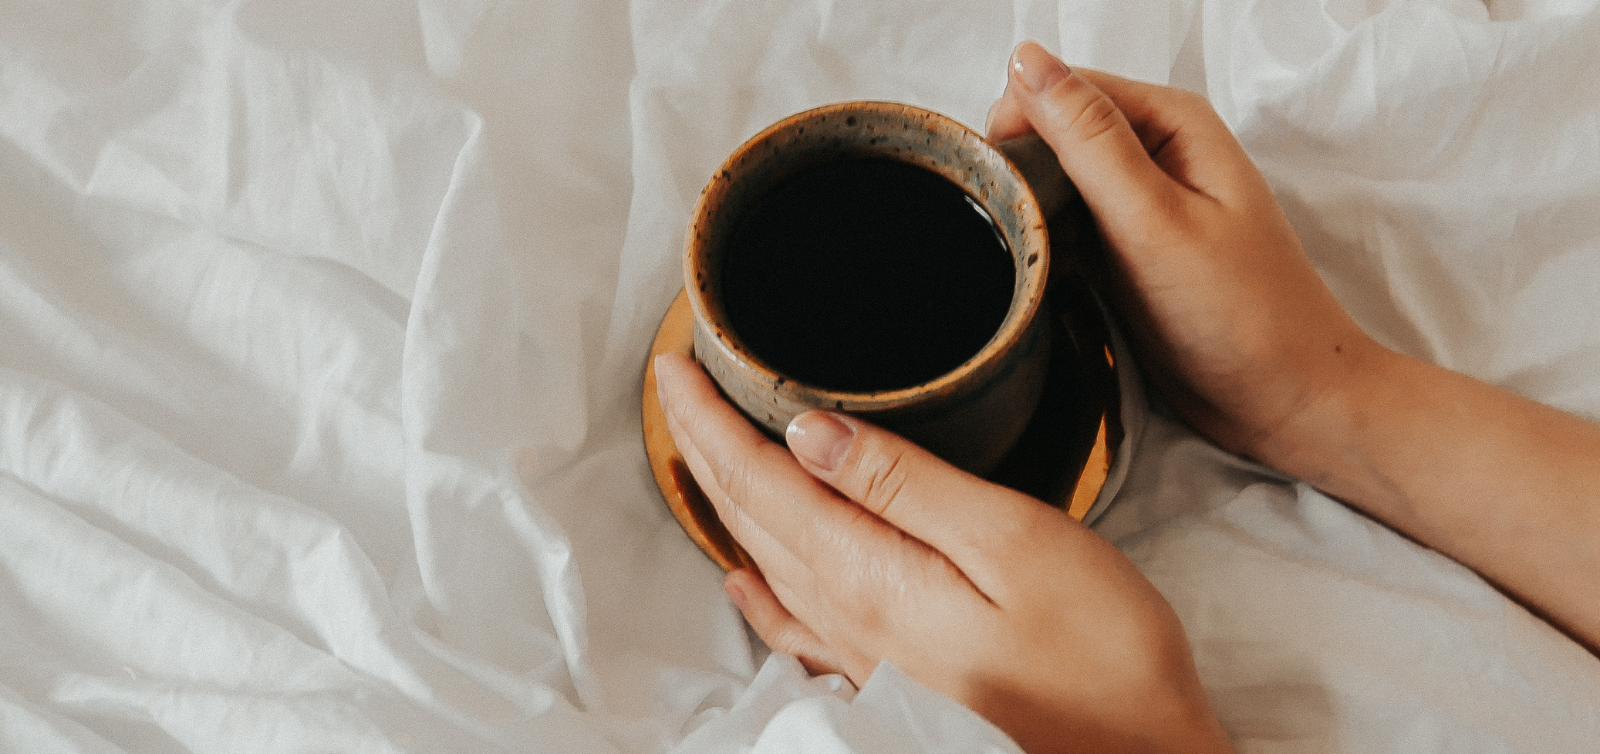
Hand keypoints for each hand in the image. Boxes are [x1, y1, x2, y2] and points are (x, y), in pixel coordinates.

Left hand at [654, 353, 1232, 753]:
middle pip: (750, 519)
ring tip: (701, 453)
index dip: (710, 420)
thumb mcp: (1014, 542)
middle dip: (704, 447)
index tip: (674, 367)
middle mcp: (851, 620)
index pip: (760, 482)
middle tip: (674, 388)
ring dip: (725, 502)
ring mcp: (868, 656)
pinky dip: (759, 589)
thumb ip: (905, 484)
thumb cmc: (1101, 656)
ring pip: (765, 564)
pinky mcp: (895, 680)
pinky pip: (796, 625)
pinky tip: (746, 581)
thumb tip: (808, 434)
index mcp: (872, 576)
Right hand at [990, 43, 1599, 652]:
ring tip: (1032, 259)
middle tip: (1020, 233)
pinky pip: (1067, 229)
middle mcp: (1158, 152)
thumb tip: (1026, 60)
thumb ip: (1088, 139)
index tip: (995, 183)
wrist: (1288, 402)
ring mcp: (1142, 204)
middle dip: (1020, 173)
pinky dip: (1047, 247)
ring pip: (1053, 183)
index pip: (1061, 87)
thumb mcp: (1154, 221)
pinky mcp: (1130, 251)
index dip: (1014, 126)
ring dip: (1031, 215)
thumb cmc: (1243, 316)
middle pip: (1052, 132)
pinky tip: (1044, 277)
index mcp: (1172, 123)